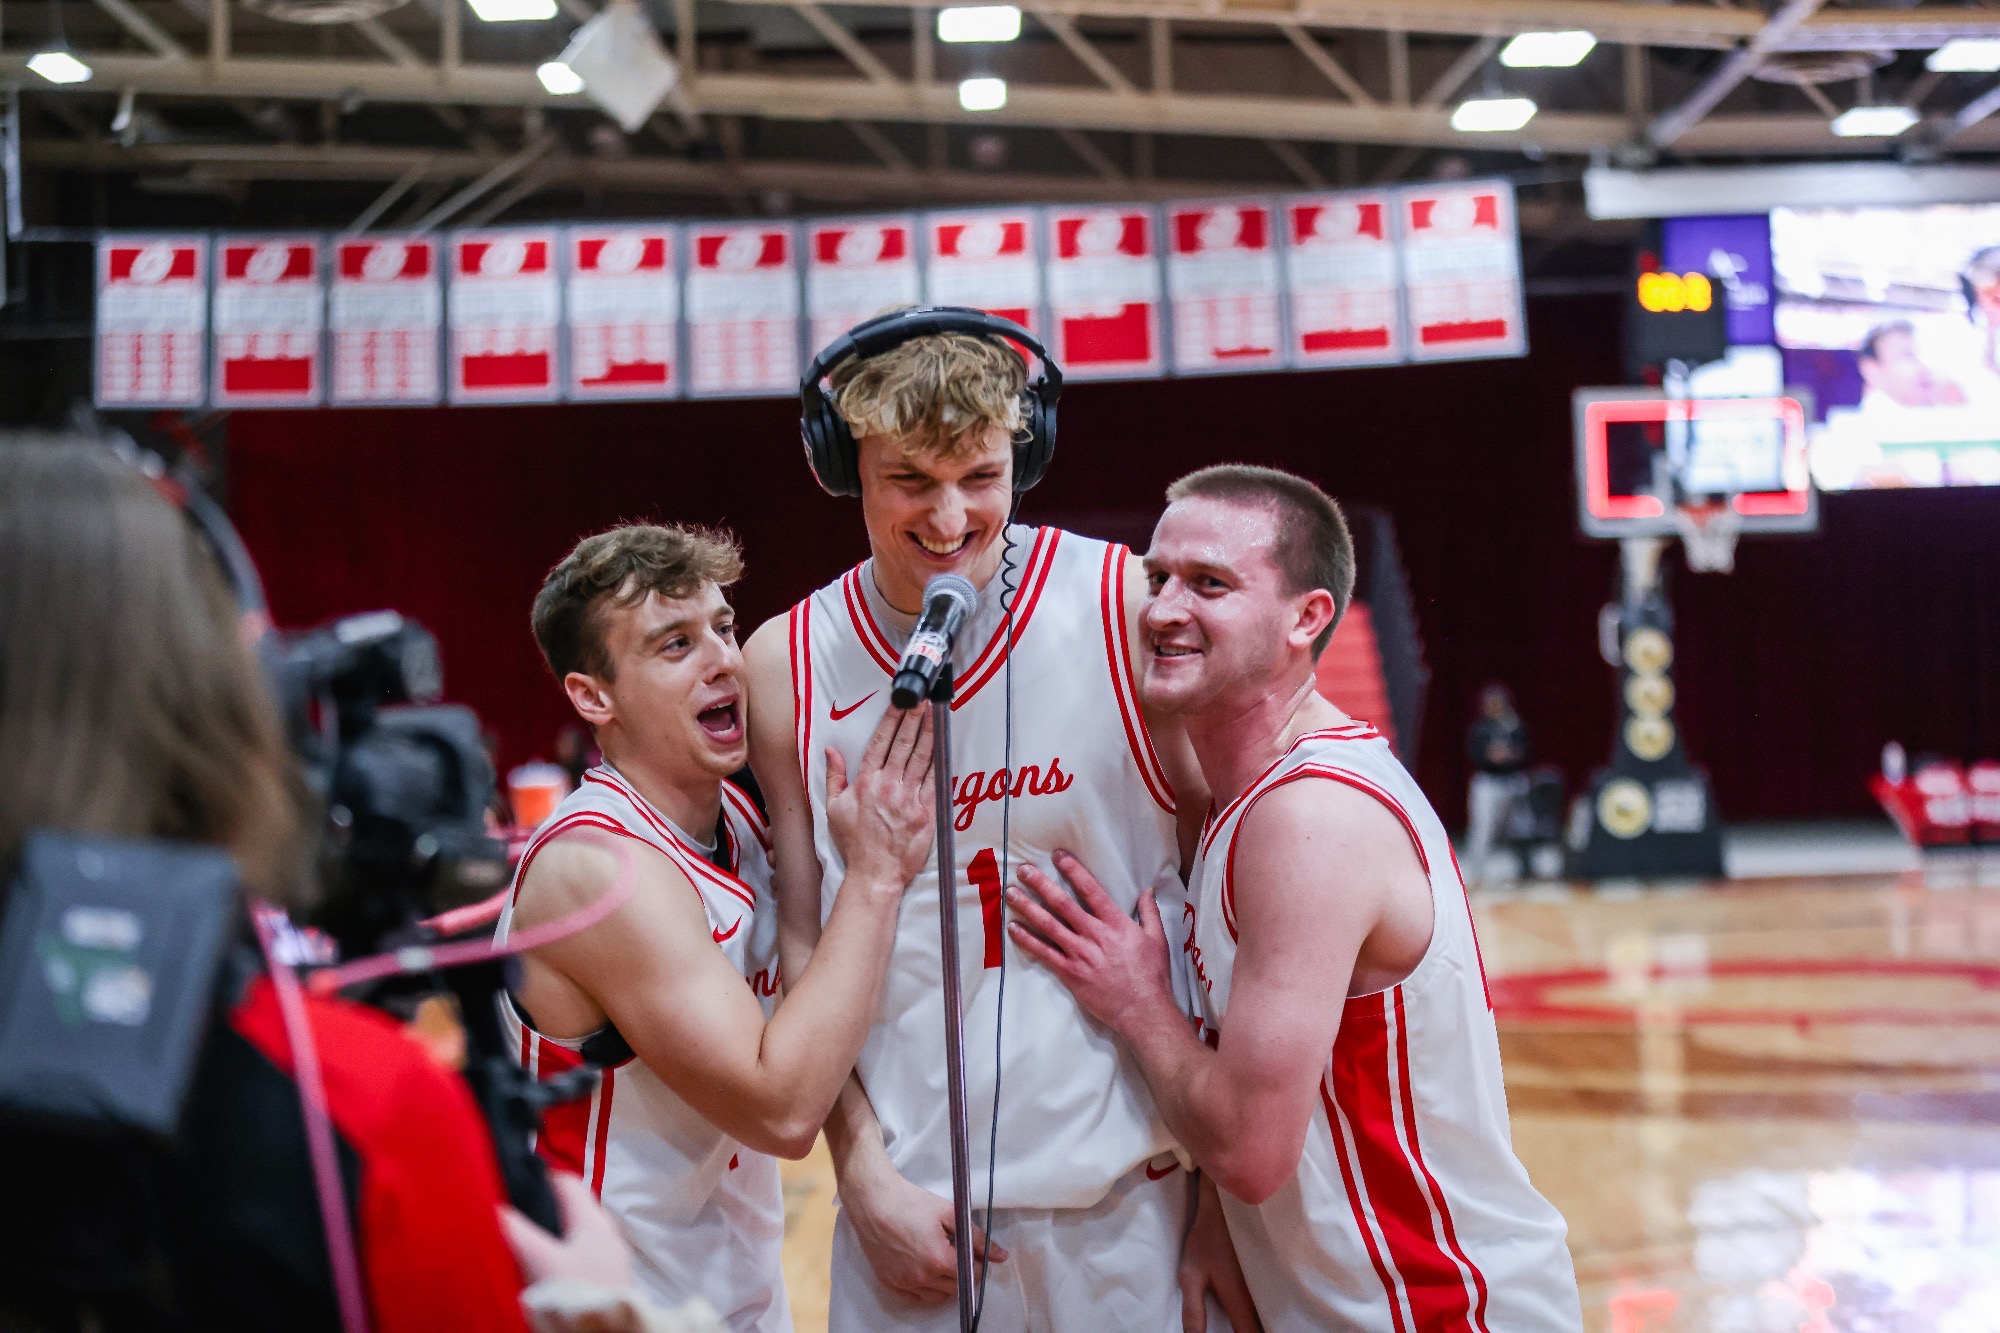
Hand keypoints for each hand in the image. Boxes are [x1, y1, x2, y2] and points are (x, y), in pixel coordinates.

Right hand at [500, 1171, 634, 1289]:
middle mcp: (607, 1235)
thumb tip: (492, 1205)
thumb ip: (517, 1231)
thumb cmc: (577, 1294)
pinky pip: (580, 1257)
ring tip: (524, 1245)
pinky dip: (561, 1257)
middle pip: (572, 1209)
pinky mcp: (606, 1282)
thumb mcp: (541, 1261)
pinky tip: (544, 1272)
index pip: (567, 1182)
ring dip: (552, 1236)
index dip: (539, 1179)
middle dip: (543, 1209)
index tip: (512, 1185)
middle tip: (513, 1217)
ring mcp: (610, 1260)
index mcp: (595, 1221)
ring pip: (575, 1235)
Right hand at [826, 706, 935, 891]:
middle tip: (923, 701)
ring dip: (929, 734)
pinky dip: (938, 762)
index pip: (880, 742)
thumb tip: (830, 752)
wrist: (875, 872)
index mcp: (866, 782)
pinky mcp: (926, 811)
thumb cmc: (854, 843)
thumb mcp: (834, 808)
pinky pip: (933, 780)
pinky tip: (942, 747)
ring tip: (935, 716)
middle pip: (904, 744)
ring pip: (921, 758)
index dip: (892, 719)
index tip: (900, 703)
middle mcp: (888, 786)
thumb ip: (834, 777)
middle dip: (914, 719)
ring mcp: (909, 798)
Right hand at [841, 1157, 1006, 1303]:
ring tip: (939, 1258)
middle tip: (956, 1252)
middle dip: (962, 1273)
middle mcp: (921, 1277)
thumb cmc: (907, 1202)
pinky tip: (924, 1269)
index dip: (977, 1264)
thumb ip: (976, 1237)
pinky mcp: (889, 1282)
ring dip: (944, 1283)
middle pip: (956, 1288)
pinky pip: (915, 1297)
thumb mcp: (948, 1213)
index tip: (973, 1253)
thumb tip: (999, 1254)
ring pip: (936, 1296)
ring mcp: (904, 1282)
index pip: (972, 1276)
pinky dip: (924, 1288)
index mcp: (938, 1260)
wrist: (873, 1200)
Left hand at [1007, 850, 1176, 1037]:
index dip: (1073, 871)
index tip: (1058, 856)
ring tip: (1011, 894)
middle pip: (1063, 904)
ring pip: (1048, 925)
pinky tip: (1013, 929)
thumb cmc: (1152, 975)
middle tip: (1024, 870)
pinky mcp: (1070, 973)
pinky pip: (1044, 953)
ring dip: (1028, 908)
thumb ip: (1150, 913)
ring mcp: (1080, 954)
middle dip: (1041, 885)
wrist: (1142, 1010)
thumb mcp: (1157, 940)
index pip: (1091, 890)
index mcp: (1116, 924)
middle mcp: (1094, 935)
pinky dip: (1027, 940)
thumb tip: (1147, 891)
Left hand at [1179, 1174, 1261, 1332]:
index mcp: (1241, 1301)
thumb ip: (1193, 1311)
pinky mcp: (1275, 1272)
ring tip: (1250, 1319)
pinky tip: (1265, 1309)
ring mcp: (1273, 1283)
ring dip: (1269, 1319)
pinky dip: (1272, 1307)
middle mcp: (1264, 1296)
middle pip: (1267, 1326)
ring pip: (1275, 1313)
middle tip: (1242, 1324)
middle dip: (1262, 1328)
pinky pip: (1278, 1299)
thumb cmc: (1208, 1238)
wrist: (1230, 1201)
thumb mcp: (1190, 1275)